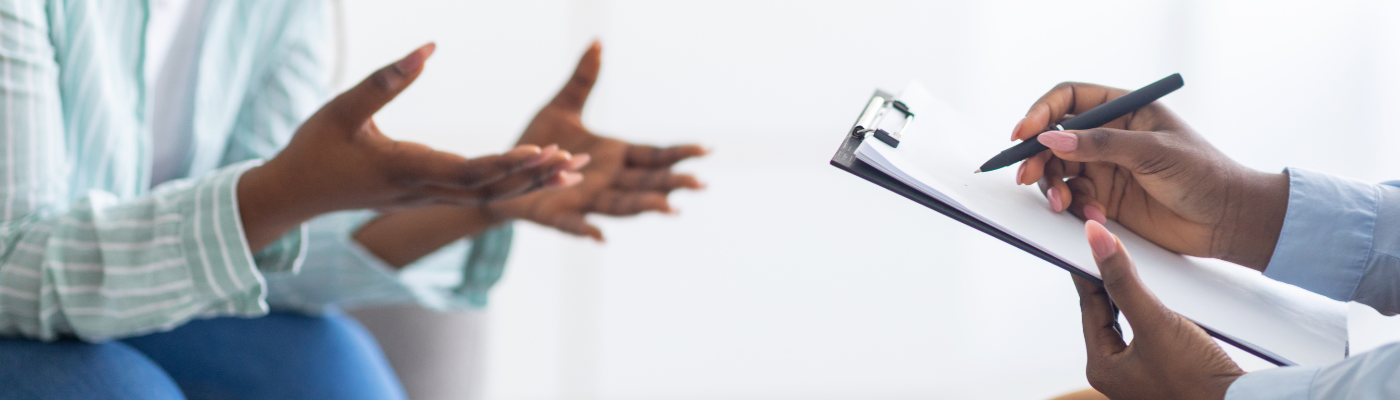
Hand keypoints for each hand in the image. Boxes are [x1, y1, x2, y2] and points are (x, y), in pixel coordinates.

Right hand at [239, 43, 583, 249]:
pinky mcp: (426, 197)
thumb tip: (428, 47)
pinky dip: (510, 186)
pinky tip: (536, 176)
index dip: (506, 163)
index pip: (467, 170)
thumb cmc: (315, 147)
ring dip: (530, 184)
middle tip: (576, 163)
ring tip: (572, 173)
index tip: (542, 151)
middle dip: (534, 177)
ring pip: (487, 196)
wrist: (294, 195)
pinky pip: (476, 195)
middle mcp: (422, 190)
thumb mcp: (344, 107)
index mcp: (405, 169)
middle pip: (489, 189)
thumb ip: (386, 79)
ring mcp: (426, 198)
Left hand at [487, 41, 705, 240]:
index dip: (679, 154)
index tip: (706, 149)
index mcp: (614, 156)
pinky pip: (574, 225)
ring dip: (644, 207)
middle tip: (700, 185)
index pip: (654, 156)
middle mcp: (607, 181)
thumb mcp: (561, 106)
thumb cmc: (539, 143)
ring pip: (620, 205)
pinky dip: (587, 232)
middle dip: (672, 184)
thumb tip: (598, 42)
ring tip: (669, 209)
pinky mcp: (557, 214)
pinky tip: (600, 238)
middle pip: (646, 183)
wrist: (504, 172)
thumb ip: (583, 80)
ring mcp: (585, 200)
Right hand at [1012, 82, 1288, 270]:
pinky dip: (1073, 207)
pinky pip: (1072, 198)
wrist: (1227, 221)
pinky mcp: (1103, 198)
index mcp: (1124, 110)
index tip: (1025, 133)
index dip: (1042, 112)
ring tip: (1063, 204)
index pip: (1070, 99)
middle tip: (1028, 176)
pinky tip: (1094, 216)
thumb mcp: (1153, 152)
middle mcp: (1109, 136)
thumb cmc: (1204, 175)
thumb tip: (1050, 139)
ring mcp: (1104, 168)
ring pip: (1058, 171)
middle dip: (1037, 157)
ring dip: (1052, 186)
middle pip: (1055, 138)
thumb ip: (1100, 144)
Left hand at [1075, 220, 1242, 399]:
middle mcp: (1117, 373)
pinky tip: (1160, 299)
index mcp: (1102, 367)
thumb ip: (1125, 282)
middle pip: (1106, 315)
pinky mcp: (1165, 371)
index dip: (1089, 273)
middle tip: (1109, 251)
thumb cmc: (1197, 379)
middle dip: (1109, 283)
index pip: (1089, 308)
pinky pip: (1147, 332)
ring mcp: (1140, 374)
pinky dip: (1150, 312)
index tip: (1088, 245)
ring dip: (1130, 296)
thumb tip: (1097, 243)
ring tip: (1132, 268)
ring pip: (1127, 322)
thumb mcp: (1155, 322)